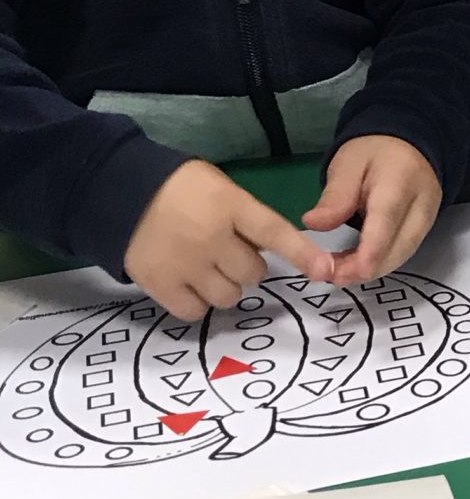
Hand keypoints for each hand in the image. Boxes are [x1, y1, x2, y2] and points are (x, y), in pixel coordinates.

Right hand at [125, 160, 335, 318]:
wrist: (116, 191)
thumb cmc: (176, 187)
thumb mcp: (218, 187)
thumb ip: (246, 216)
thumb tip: (274, 249)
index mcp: (229, 205)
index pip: (274, 232)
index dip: (302, 254)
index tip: (325, 271)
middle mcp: (211, 237)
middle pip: (253, 273)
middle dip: (245, 266)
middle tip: (226, 252)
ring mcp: (186, 264)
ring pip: (229, 296)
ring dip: (224, 286)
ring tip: (205, 267)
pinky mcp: (161, 285)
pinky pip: (197, 311)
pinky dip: (197, 302)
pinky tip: (188, 283)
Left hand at [304, 136, 441, 283]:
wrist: (409, 144)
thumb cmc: (374, 152)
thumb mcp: (348, 164)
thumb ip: (335, 196)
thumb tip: (313, 224)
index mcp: (400, 183)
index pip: (384, 226)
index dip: (362, 257)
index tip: (334, 273)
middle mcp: (421, 206)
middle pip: (397, 249)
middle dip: (363, 269)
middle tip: (329, 275)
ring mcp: (427, 220)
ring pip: (401, 256)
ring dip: (370, 269)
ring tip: (338, 272)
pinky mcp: (425, 229)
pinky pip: (402, 252)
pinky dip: (379, 263)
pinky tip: (356, 265)